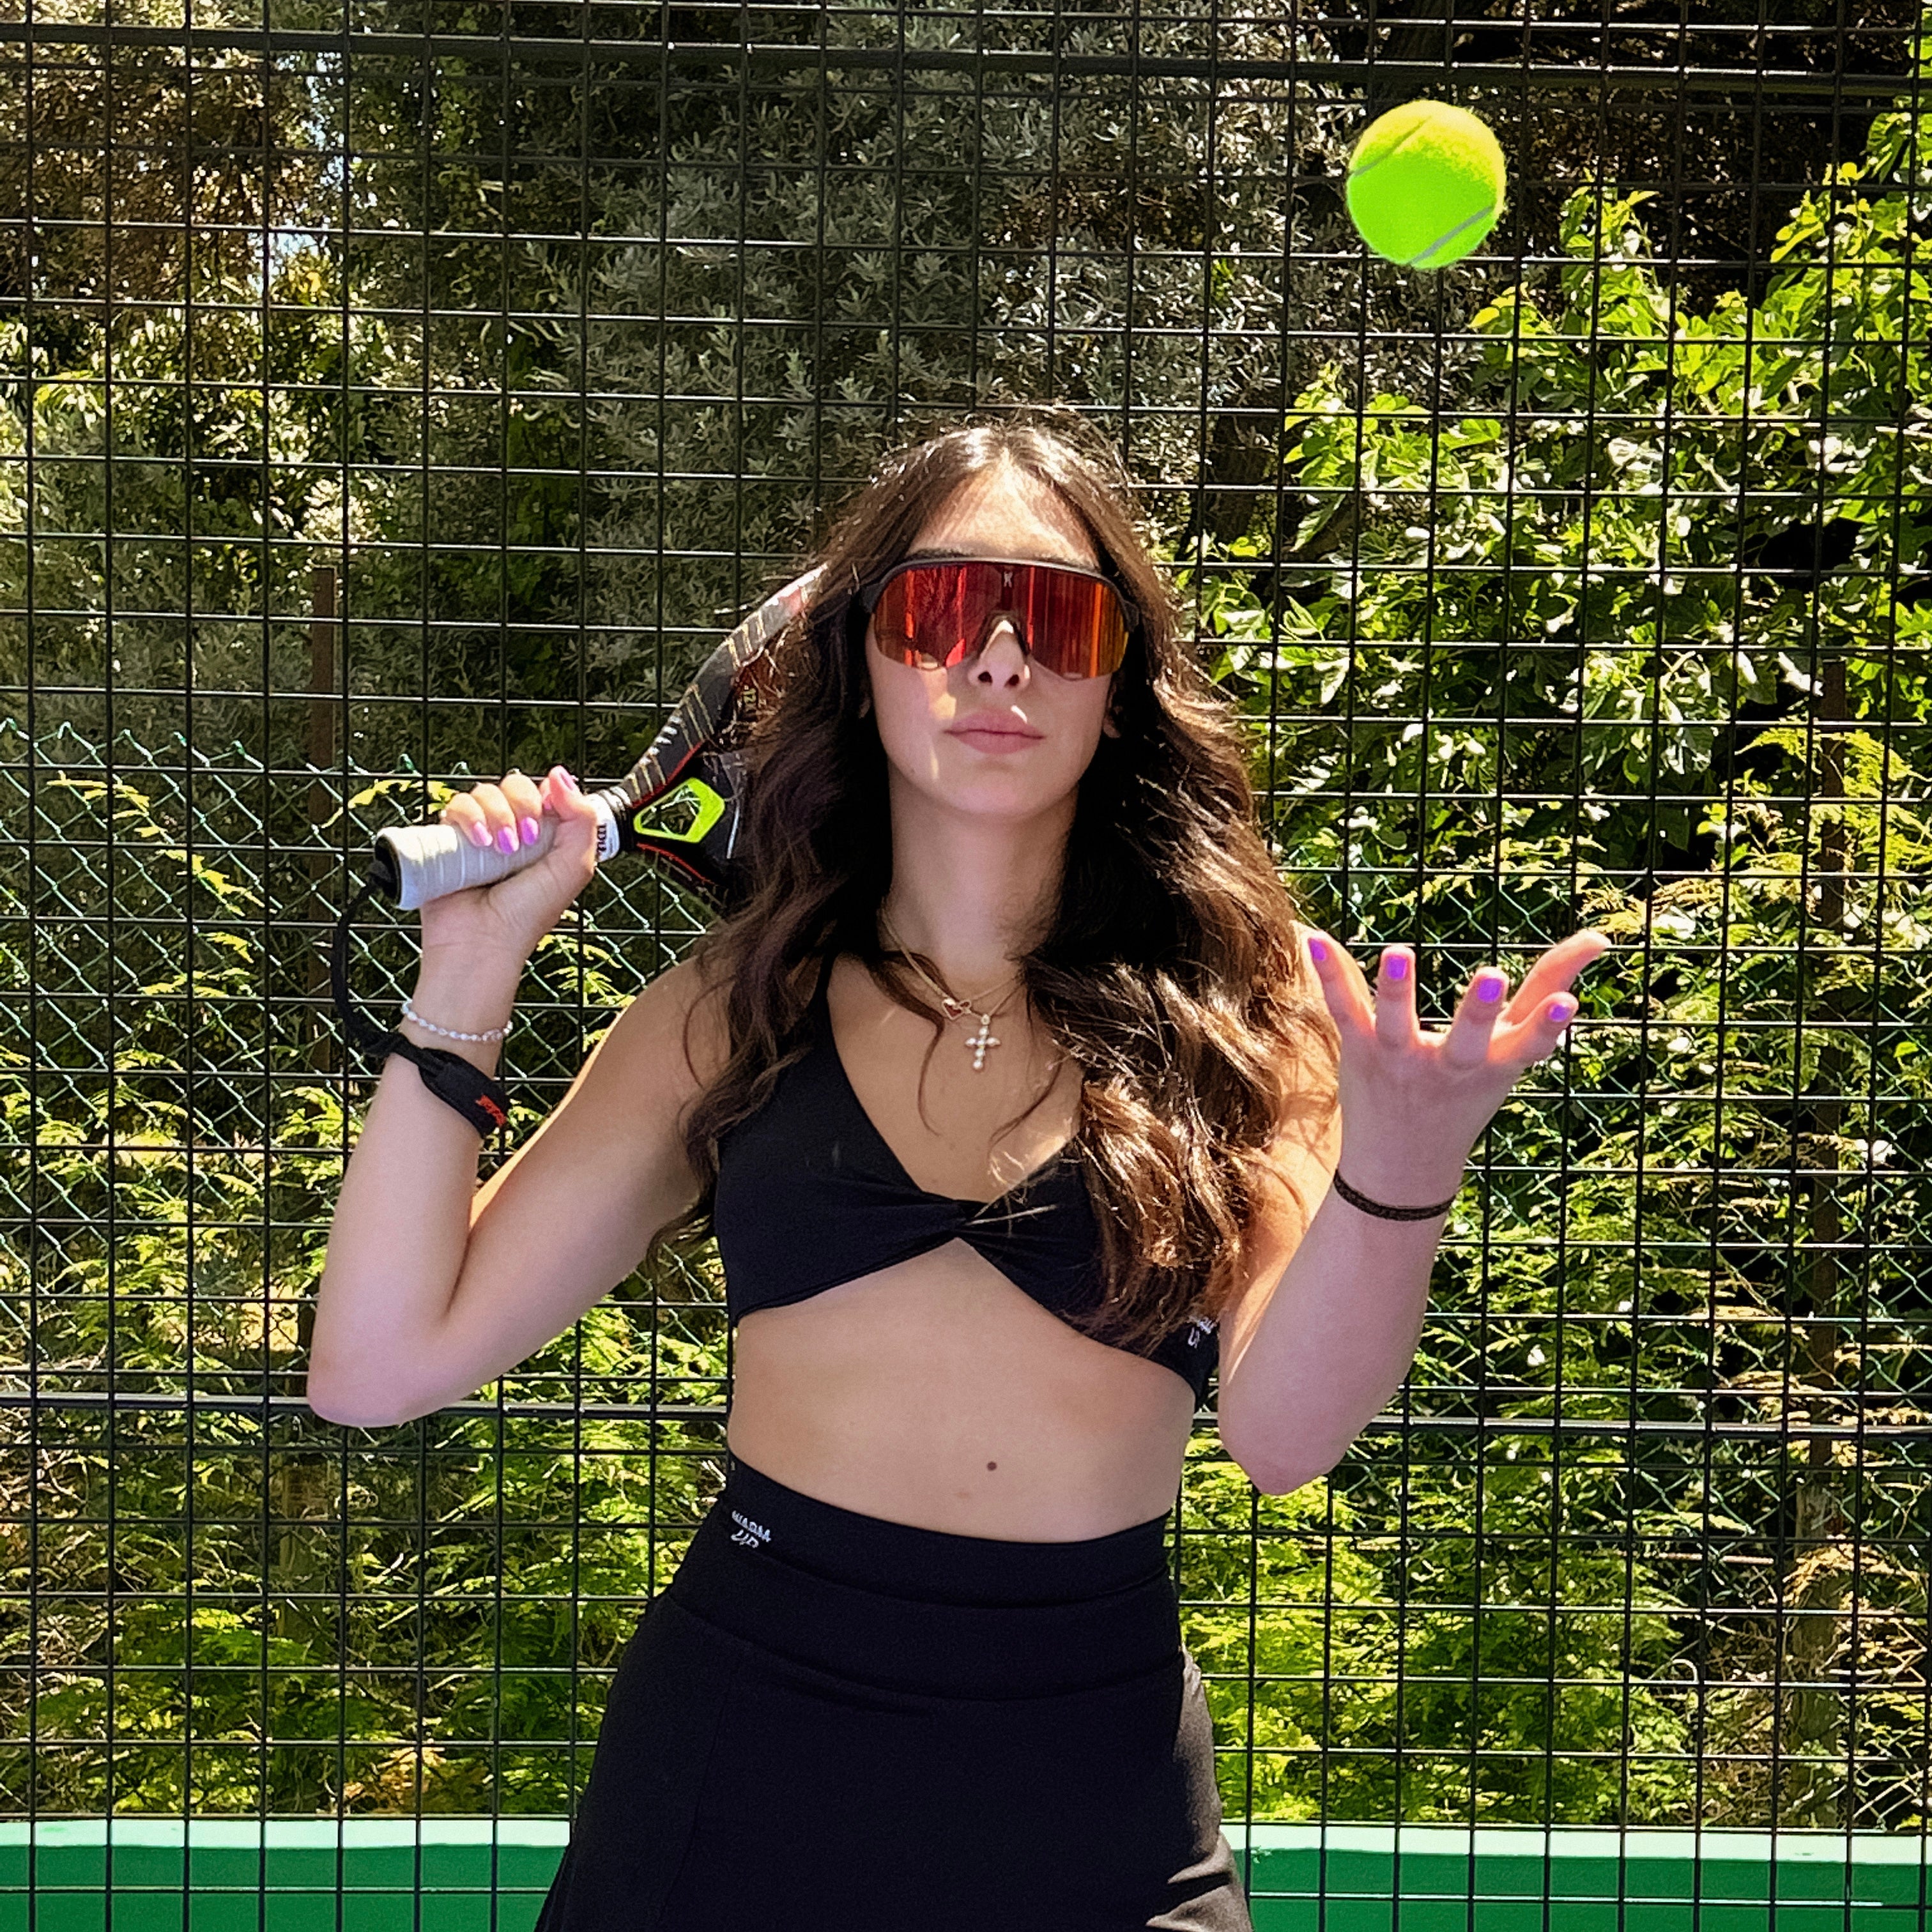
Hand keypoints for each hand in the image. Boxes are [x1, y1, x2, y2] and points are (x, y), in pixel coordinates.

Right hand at [419, 765, 602, 964]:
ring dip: (496, 814)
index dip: (547, 797)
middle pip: (516, 786)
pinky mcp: (452, 838)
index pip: (546, 793)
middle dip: (523, 805)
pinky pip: (456, 805)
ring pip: (486, 792)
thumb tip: (560, 775)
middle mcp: (514, 832)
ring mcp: (482, 834)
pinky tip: (478, 841)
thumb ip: (581, 818)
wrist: (483, 940)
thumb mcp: (575, 867)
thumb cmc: (527, 914)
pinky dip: (469, 816)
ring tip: (500, 849)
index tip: (546, 817)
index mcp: (546, 837)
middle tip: (524, 839)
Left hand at [1301, 926, 1613, 1207]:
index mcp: (1495, 1064)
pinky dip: (1331, 975)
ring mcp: (1402, 1060)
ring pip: (1398, 1025)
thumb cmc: (1468, 1090)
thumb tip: (1601, 936)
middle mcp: (1450, 1065)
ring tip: (1398, 953)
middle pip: (1468, 1038)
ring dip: (1399, 990)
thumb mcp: (1512, 1050)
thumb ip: (1550, 989)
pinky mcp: (1361, 1051)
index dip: (1551, 1026)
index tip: (1568, 1005)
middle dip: (1480, 1010)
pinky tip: (1316, 938)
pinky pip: (1344, 1010)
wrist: (1403, 1167)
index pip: (1530, 1044)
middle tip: (1492, 977)